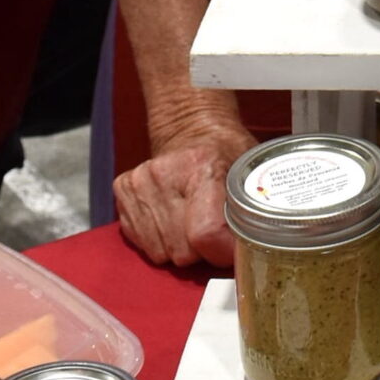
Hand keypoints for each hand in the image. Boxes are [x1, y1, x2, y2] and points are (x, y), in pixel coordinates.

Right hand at [114, 91, 253, 269]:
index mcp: (202, 166)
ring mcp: (139, 183)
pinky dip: (160, 239)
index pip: (205, 234)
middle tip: (213, 230)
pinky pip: (142, 243)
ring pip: (160, 253)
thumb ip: (254, 208)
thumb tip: (257, 249)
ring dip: (180, 247)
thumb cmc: (225, 151)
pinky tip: (173, 219)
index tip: (232, 249)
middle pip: (182, 251)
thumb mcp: (249, 171)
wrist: (191, 127)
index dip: (222, 251)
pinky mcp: (123, 190)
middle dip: (202, 251)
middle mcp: (165, 174)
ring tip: (192, 222)